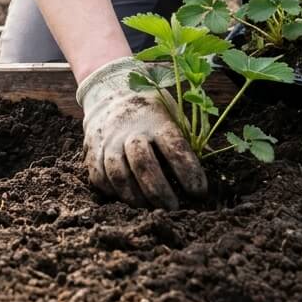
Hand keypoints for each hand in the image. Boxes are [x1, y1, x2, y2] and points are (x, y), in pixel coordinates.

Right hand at [75, 57, 207, 208]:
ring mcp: (108, 142)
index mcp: (156, 120)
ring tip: (149, 208)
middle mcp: (129, 130)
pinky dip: (113, 192)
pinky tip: (127, 199)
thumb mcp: (172, 113)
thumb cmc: (152, 110)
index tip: (200, 192)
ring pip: (118, 174)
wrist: (110, 92)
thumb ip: (187, 137)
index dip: (188, 171)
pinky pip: (99, 177)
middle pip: (143, 163)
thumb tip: (208, 162)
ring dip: (135, 196)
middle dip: (159, 190)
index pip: (175, 147)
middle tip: (174, 208)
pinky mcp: (92, 152)